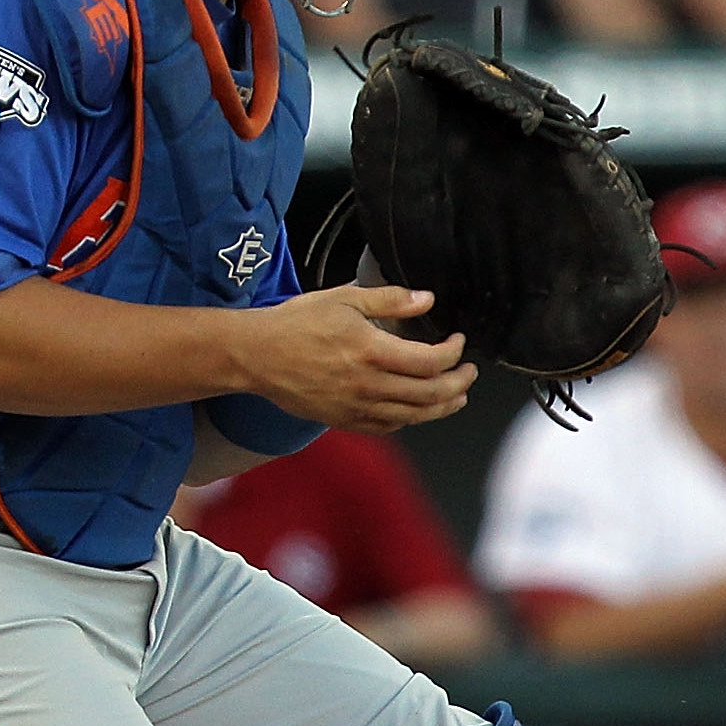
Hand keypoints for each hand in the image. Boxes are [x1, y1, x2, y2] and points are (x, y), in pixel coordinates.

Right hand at [231, 285, 476, 433]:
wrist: (256, 355)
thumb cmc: (295, 324)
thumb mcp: (343, 298)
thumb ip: (389, 300)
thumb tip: (426, 301)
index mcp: (371, 351)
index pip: (431, 361)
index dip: (454, 352)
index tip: (458, 341)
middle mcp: (367, 384)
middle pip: (430, 394)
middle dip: (459, 383)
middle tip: (469, 372)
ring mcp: (356, 407)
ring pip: (414, 416)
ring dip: (442, 407)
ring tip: (456, 397)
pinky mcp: (343, 420)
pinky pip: (387, 427)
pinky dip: (410, 420)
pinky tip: (417, 410)